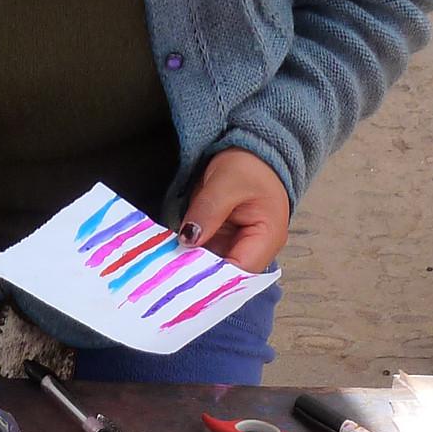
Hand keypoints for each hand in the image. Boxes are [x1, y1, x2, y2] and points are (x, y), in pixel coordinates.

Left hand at [179, 149, 291, 271]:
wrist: (253, 153)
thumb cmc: (248, 164)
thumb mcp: (225, 182)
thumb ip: (208, 211)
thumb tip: (188, 240)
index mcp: (268, 237)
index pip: (240, 271)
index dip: (213, 279)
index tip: (183, 278)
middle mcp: (257, 250)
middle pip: (226, 276)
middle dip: (198, 276)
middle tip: (167, 276)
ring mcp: (239, 248)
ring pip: (213, 270)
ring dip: (190, 269)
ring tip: (164, 271)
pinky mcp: (225, 244)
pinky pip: (206, 258)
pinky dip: (190, 258)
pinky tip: (170, 259)